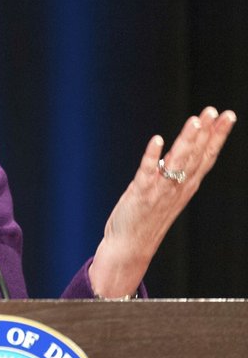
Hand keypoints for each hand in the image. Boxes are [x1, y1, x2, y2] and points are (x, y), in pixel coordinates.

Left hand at [89, 106, 236, 297]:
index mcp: (186, 186)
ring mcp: (160, 191)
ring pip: (177, 162)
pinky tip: (156, 140)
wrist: (130, 246)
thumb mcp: (170, 193)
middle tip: (215, 111)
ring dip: (186, 141)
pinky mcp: (140, 194)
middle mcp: (177, 187)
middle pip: (196, 156)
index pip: (206, 156)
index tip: (227, 116)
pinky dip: (152, 156)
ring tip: (194, 121)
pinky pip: (147, 172)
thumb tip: (187, 149)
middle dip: (206, 133)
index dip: (217, 136)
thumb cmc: (148, 217)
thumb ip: (178, 173)